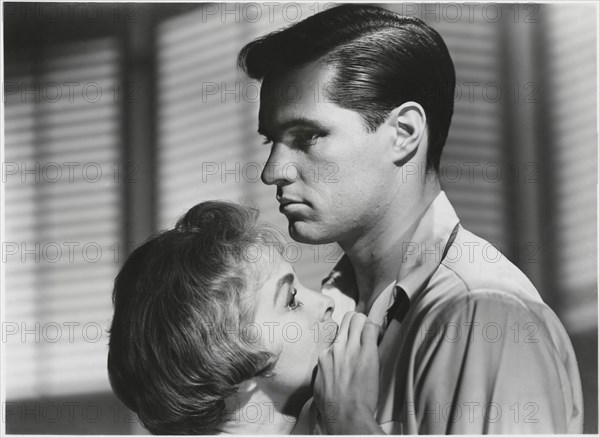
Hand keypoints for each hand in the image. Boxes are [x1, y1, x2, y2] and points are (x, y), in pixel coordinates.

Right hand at [313, 311, 380, 433]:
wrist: (345, 414)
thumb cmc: (333, 407)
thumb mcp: (320, 386)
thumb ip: (324, 373)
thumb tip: (327, 372)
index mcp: (325, 356)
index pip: (338, 335)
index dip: (349, 339)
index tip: (355, 345)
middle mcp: (337, 348)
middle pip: (347, 319)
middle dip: (358, 323)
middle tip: (366, 335)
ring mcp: (350, 348)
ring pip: (358, 318)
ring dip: (368, 325)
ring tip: (375, 338)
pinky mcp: (366, 352)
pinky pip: (372, 328)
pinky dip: (379, 331)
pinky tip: (381, 340)